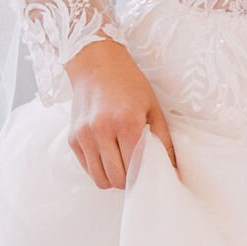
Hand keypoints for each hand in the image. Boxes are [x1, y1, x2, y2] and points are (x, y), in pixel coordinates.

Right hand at [64, 40, 178, 188]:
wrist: (96, 65)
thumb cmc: (128, 84)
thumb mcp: (152, 108)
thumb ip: (163, 140)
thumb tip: (174, 169)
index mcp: (125, 122)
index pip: (136, 166)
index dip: (145, 175)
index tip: (151, 173)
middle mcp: (101, 130)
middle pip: (117, 178)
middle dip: (130, 180)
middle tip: (137, 170)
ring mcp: (84, 136)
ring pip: (100, 179)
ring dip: (113, 178)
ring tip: (122, 164)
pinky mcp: (73, 139)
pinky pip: (87, 168)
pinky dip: (99, 169)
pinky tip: (109, 156)